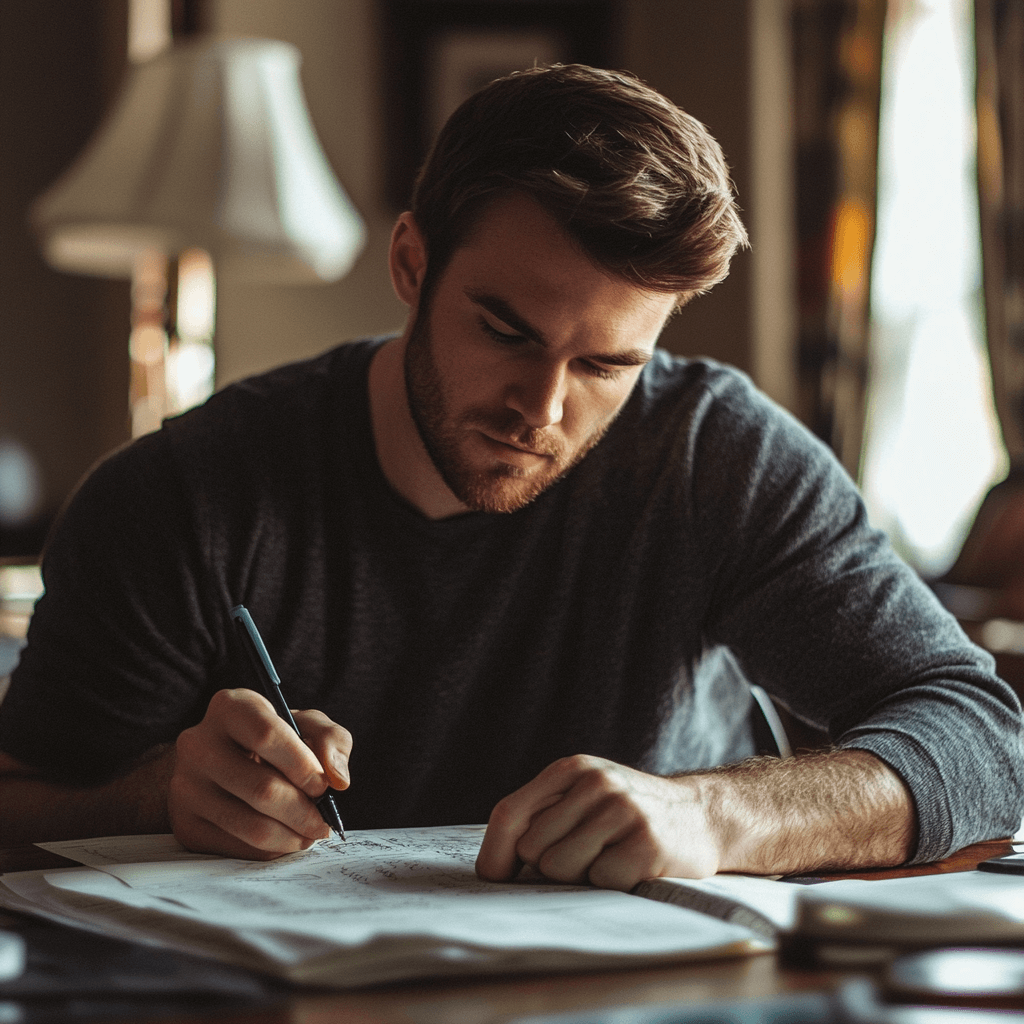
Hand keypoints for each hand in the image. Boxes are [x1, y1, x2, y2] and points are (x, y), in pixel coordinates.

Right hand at [168, 688, 351, 858]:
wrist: (218, 763)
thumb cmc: (272, 740)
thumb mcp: (306, 724)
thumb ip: (331, 740)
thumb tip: (338, 780)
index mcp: (230, 707)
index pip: (266, 735)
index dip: (302, 765)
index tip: (323, 786)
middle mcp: (198, 744)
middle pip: (261, 788)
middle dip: (303, 812)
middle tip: (323, 822)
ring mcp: (185, 786)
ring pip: (250, 825)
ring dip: (292, 836)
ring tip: (310, 833)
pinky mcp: (184, 824)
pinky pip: (236, 848)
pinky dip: (270, 850)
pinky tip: (284, 838)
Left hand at [475, 755, 719, 890]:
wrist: (701, 815)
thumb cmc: (628, 813)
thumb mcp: (585, 795)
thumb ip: (541, 816)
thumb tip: (491, 868)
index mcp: (572, 769)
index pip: (509, 814)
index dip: (495, 854)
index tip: (494, 878)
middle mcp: (596, 783)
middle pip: (532, 849)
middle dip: (548, 866)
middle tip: (584, 854)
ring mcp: (623, 811)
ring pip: (561, 869)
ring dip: (580, 876)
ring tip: (608, 856)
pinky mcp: (646, 845)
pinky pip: (600, 882)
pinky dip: (612, 884)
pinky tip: (632, 865)